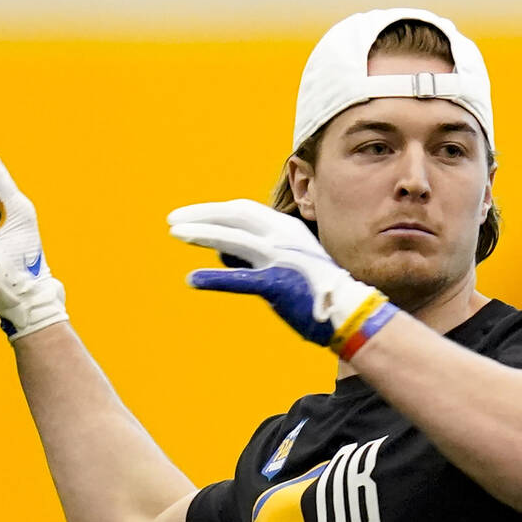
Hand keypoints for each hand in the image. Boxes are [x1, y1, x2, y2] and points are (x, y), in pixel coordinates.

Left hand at [167, 199, 396, 357]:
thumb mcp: (291, 258)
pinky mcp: (276, 285)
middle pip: (233, 216)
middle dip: (200, 214)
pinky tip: (193, 279)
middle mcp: (282, 237)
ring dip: (200, 234)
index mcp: (287, 228)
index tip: (192, 214)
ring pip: (231, 239)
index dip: (215, 210)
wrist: (349, 312)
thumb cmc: (317, 289)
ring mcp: (280, 259)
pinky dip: (214, 279)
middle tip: (172, 218)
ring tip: (175, 233)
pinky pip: (239, 279)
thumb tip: (226, 252)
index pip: (243, 210)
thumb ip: (261, 252)